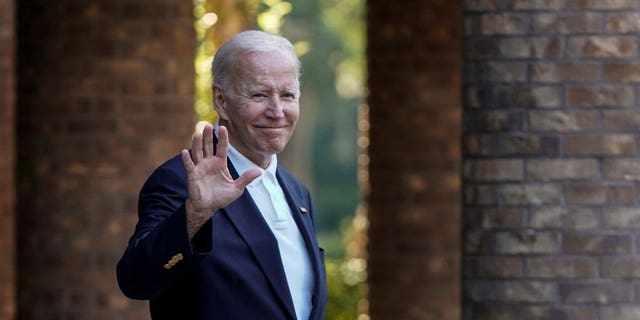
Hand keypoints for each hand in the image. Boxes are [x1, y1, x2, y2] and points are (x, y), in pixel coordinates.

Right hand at [181, 124, 260, 238]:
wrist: (208, 207)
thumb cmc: (221, 197)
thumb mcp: (237, 188)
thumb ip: (246, 178)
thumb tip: (260, 171)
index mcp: (220, 164)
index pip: (222, 148)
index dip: (223, 138)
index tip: (224, 127)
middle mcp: (209, 163)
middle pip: (208, 146)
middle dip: (208, 136)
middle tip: (207, 125)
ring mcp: (200, 168)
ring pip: (198, 152)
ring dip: (197, 143)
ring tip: (197, 133)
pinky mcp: (193, 175)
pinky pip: (189, 166)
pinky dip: (187, 159)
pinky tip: (185, 151)